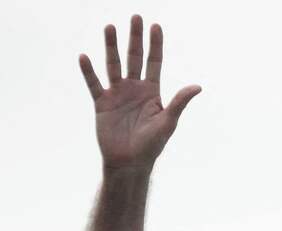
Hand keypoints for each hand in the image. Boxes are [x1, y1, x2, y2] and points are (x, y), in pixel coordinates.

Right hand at [79, 15, 200, 170]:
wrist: (130, 162)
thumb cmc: (152, 145)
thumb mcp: (168, 121)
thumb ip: (179, 102)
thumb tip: (197, 86)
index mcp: (152, 92)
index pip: (154, 62)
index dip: (155, 45)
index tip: (156, 26)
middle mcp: (134, 89)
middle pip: (135, 58)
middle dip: (135, 38)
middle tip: (136, 17)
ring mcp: (117, 95)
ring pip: (114, 65)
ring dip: (111, 47)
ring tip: (110, 27)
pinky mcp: (102, 104)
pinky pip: (94, 84)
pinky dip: (88, 71)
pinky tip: (84, 57)